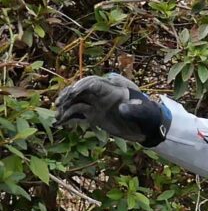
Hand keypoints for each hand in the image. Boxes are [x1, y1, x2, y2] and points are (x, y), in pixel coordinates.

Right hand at [54, 73, 169, 146]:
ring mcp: (96, 105)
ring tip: (57, 116)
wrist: (148, 127)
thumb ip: (133, 109)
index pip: (92, 83)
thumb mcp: (143, 112)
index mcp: (112, 90)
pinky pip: (78, 114)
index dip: (82, 86)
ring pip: (76, 102)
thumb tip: (122, 108)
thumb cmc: (147, 116)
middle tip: (59, 104)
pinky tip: (60, 123)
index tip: (73, 93)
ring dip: (65, 108)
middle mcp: (101, 96)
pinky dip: (69, 118)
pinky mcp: (94, 115)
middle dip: (68, 96)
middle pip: (80, 91)